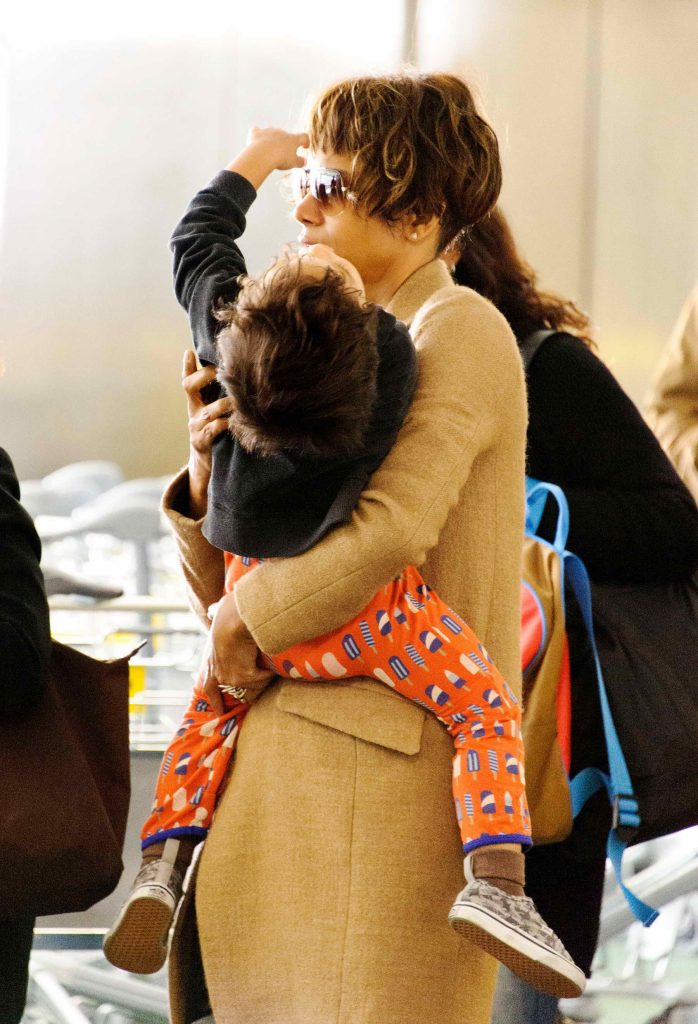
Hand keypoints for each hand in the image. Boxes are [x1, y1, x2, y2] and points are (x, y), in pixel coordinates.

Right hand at [181, 350, 231, 517]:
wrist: (209, 472)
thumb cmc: (221, 438)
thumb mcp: (220, 416)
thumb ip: (227, 399)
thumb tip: (248, 378)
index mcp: (197, 403)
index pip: (188, 380)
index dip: (188, 366)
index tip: (190, 352)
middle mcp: (194, 412)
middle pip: (189, 386)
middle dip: (205, 376)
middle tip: (221, 372)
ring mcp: (195, 428)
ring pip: (209, 409)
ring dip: (226, 403)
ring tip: (240, 400)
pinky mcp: (201, 443)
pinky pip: (213, 429)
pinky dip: (226, 423)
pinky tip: (238, 422)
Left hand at [202, 591, 275, 713]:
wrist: (235, 619)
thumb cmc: (228, 612)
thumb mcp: (217, 614)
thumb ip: (215, 613)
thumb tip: (211, 610)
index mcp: (209, 663)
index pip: (209, 688)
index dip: (216, 702)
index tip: (220, 713)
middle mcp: (217, 675)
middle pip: (237, 695)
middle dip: (250, 693)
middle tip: (263, 684)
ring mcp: (229, 679)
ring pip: (254, 690)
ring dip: (264, 681)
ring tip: (271, 669)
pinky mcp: (243, 679)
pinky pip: (263, 681)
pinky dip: (271, 673)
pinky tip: (273, 662)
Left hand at [226, 128, 309, 190]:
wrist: (262, 155)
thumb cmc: (280, 159)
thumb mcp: (293, 163)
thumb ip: (300, 162)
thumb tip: (304, 162)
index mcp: (292, 139)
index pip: (303, 137)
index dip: (305, 141)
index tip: (305, 146)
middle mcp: (281, 132)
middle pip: (286, 135)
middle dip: (285, 143)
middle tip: (283, 153)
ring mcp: (268, 131)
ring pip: (272, 132)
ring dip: (272, 138)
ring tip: (270, 148)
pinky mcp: (256, 133)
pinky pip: (257, 131)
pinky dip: (257, 135)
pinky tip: (256, 140)